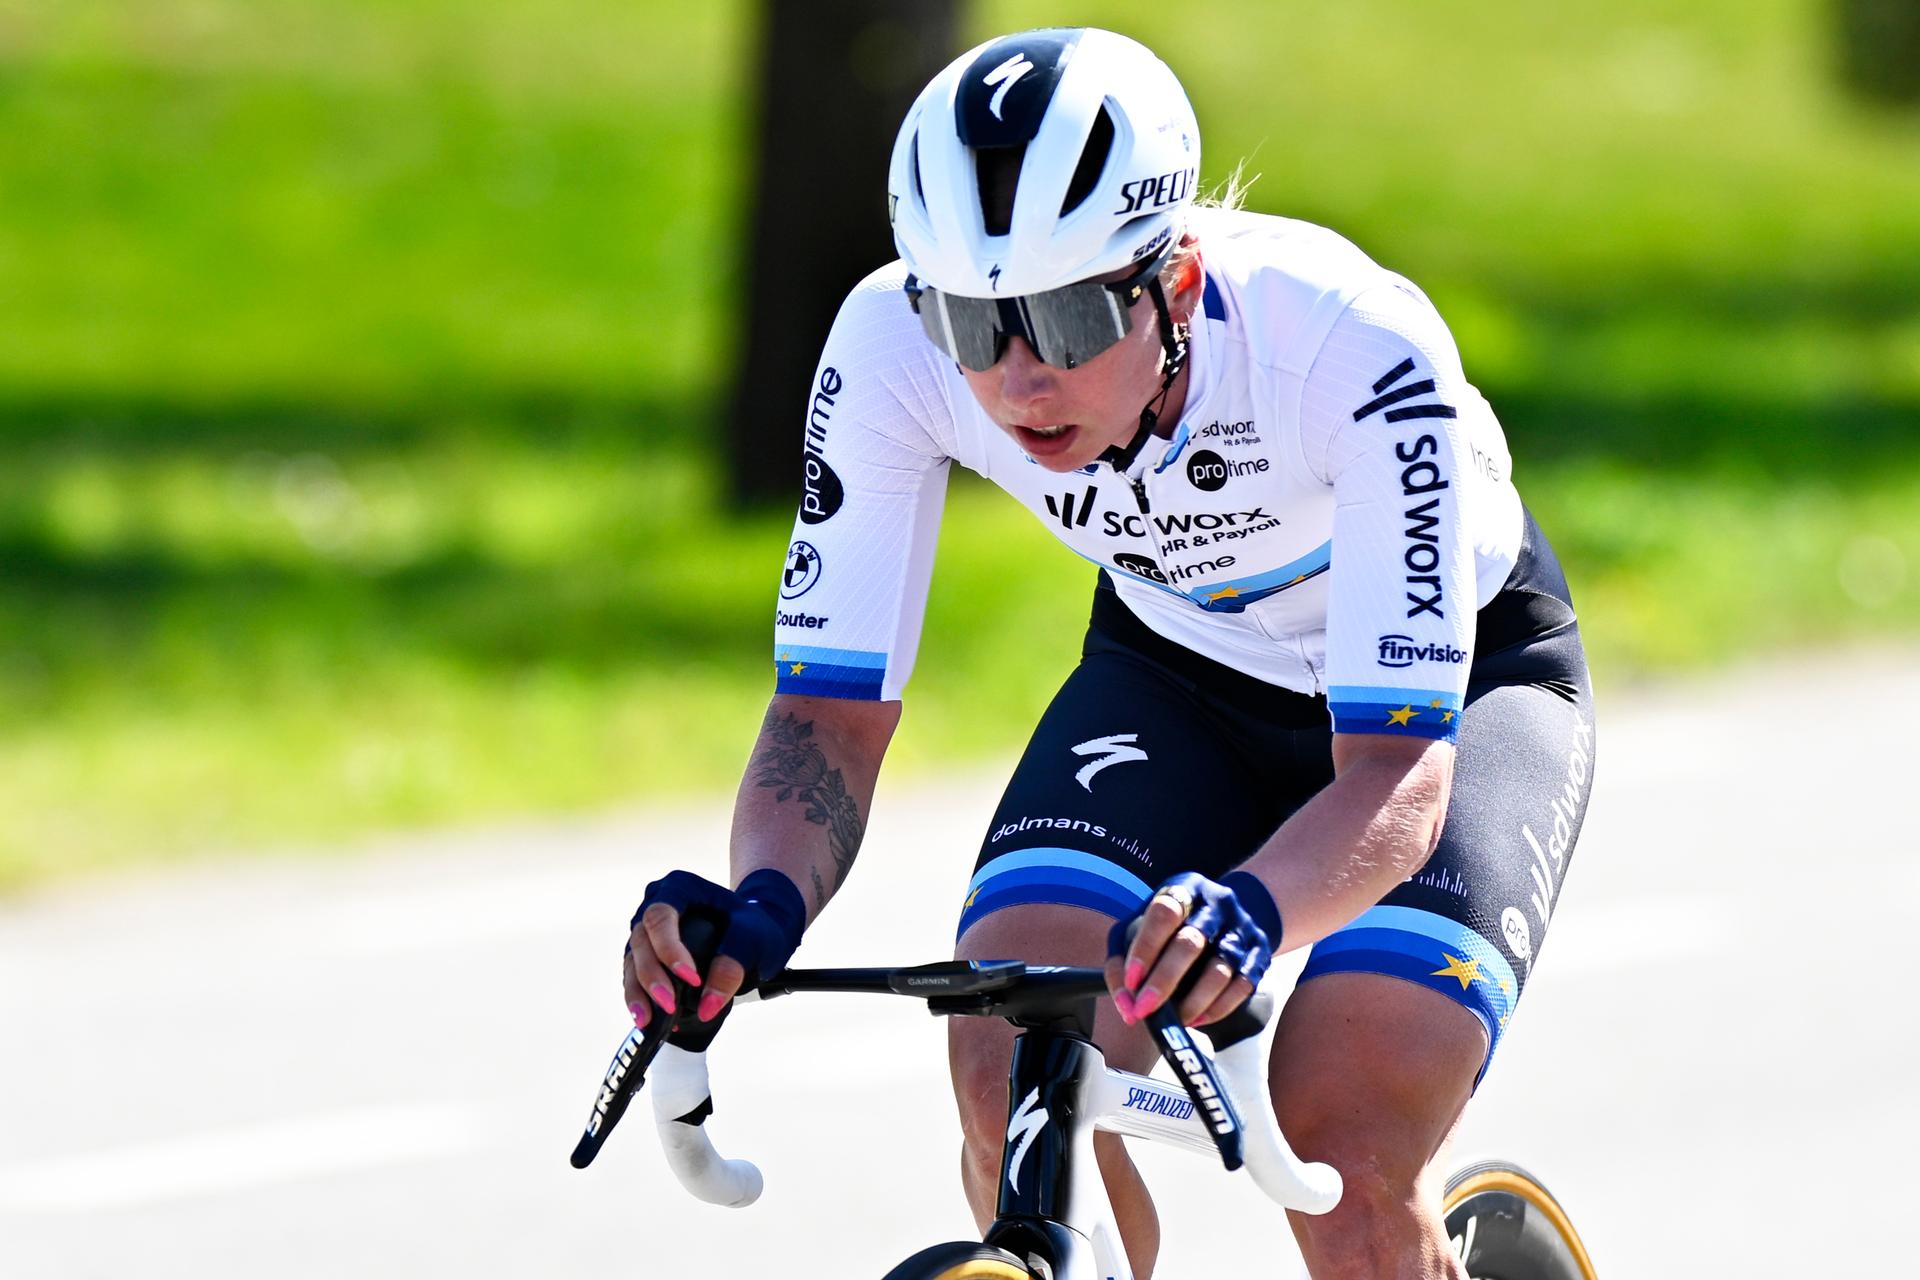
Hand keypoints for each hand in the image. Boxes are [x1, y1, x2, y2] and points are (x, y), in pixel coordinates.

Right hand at [623, 869, 805, 1029]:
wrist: (756, 931)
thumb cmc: (756, 926)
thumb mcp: (755, 939)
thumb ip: (733, 966)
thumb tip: (706, 1007)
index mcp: (680, 887)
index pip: (662, 917)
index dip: (669, 949)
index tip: (692, 979)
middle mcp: (656, 905)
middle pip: (641, 940)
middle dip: (652, 976)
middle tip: (669, 1006)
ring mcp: (648, 930)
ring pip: (632, 960)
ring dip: (638, 992)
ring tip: (648, 1021)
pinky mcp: (645, 955)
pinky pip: (634, 976)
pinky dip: (640, 998)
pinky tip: (649, 1020)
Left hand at [1104, 871, 1280, 1026]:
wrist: (1233, 910)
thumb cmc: (1173, 924)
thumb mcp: (1141, 926)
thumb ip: (1122, 961)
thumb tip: (1126, 1005)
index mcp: (1183, 888)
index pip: (1164, 912)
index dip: (1146, 948)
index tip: (1132, 981)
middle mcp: (1216, 904)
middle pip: (1191, 942)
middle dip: (1164, 980)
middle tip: (1145, 1010)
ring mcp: (1242, 928)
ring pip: (1221, 969)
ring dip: (1194, 1002)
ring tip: (1174, 1021)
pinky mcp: (1260, 953)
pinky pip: (1242, 986)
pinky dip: (1218, 1009)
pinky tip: (1198, 1020)